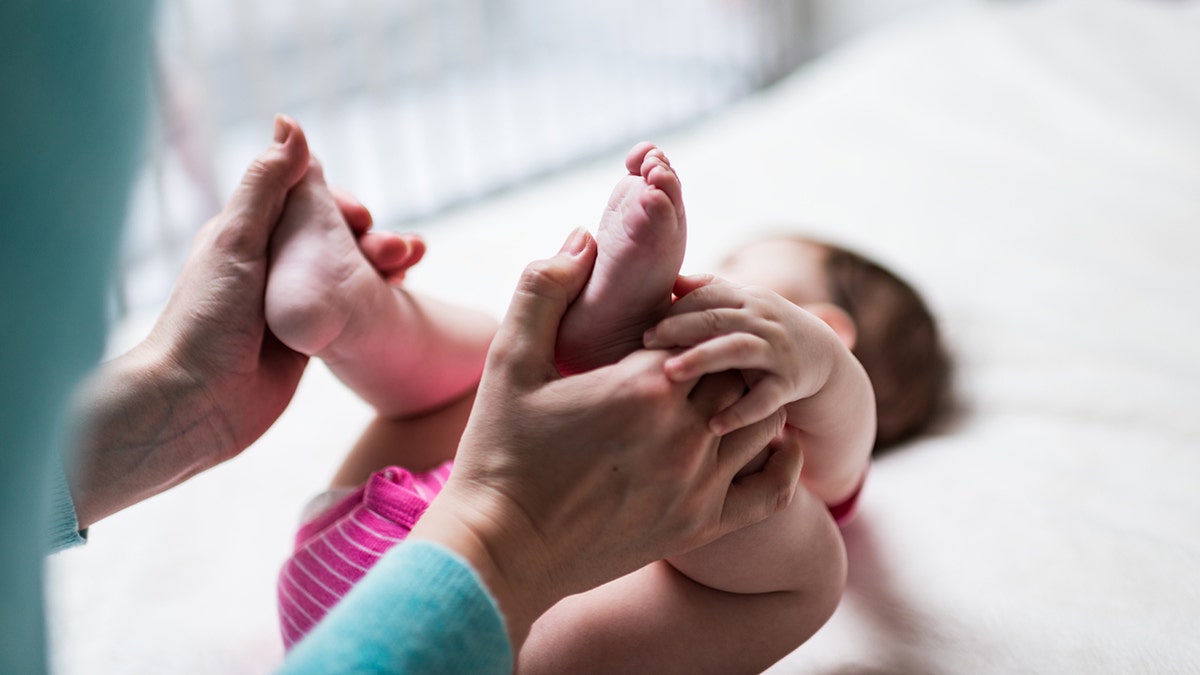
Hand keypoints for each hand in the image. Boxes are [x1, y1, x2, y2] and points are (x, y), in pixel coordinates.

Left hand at [67, 116, 386, 526]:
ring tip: (408, 270)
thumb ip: (266, 185)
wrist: (197, 406)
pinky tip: (399, 295)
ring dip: (381, 263)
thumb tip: (290, 123)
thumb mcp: (237, 241)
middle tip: (400, 252)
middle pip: (332, 233)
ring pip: (346, 269)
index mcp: (245, 233)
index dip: (339, 201)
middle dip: (371, 235)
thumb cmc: (206, 320)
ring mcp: (290, 302)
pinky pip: (350, 306)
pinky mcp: (307, 338)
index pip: (304, 197)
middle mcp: (268, 264)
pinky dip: (376, 296)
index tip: (362, 217)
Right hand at [409, 229, 803, 650]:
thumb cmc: (498, 453)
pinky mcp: (699, 526)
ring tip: (716, 397)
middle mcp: (683, 432)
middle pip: (734, 370)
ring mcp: (697, 484)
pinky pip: (772, 491)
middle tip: (690, 363)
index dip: (680, 326)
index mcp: (643, 383)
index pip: (696, 330)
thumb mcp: (509, 361)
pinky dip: (782, 461)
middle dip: (716, 360)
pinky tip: (770, 443)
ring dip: (747, 401)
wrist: (500, 550)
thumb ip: (545, 289)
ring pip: (762, 420)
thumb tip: (585, 238)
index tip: (656, 334)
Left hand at [644, 274, 843, 434]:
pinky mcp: (790, 383)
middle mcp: (762, 321)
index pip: (707, 297)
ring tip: (670, 373)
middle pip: (716, 318)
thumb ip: (710, 292)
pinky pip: (765, 399)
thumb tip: (673, 281)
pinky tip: (713, 425)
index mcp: (747, 300)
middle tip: (646, 343)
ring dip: (702, 358)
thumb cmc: (766, 333)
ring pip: (737, 349)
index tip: (647, 331)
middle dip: (679, 329)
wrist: (824, 359)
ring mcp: (777, 351)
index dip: (676, 310)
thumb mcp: (745, 307)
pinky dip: (740, 412)